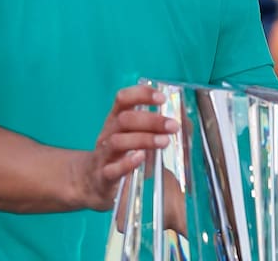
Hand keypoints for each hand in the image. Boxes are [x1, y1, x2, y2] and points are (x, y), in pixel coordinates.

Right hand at [73, 84, 177, 210]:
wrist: (92, 184)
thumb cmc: (121, 157)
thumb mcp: (136, 138)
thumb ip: (157, 129)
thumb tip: (185, 122)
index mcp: (115, 121)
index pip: (123, 99)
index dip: (141, 94)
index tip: (162, 98)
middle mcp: (108, 135)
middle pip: (124, 119)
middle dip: (151, 120)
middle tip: (173, 126)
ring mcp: (103, 156)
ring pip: (118, 141)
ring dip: (144, 139)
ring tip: (164, 142)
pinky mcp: (103, 177)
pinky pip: (112, 169)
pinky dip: (127, 163)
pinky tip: (141, 158)